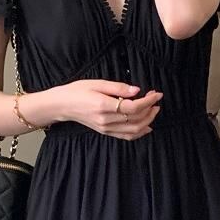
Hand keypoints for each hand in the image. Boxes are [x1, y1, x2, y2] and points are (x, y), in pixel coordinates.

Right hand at [47, 78, 161, 139]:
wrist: (62, 105)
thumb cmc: (78, 90)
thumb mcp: (97, 83)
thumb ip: (118, 87)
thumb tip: (137, 90)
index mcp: (104, 106)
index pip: (133, 107)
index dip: (148, 101)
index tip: (157, 94)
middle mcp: (106, 120)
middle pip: (136, 119)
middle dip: (150, 110)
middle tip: (156, 99)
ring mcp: (106, 128)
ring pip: (133, 131)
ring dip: (147, 121)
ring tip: (154, 110)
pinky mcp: (105, 132)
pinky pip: (126, 136)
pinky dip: (139, 133)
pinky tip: (146, 126)